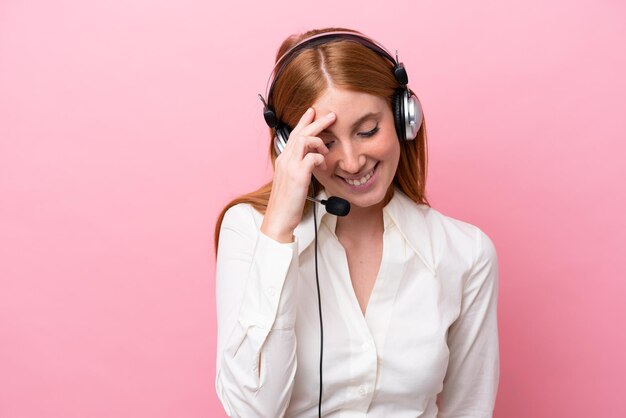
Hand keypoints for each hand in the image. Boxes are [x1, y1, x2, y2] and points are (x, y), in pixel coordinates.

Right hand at [261, 107, 335, 242]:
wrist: (279, 218)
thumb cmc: (287, 203)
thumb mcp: (294, 181)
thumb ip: (301, 168)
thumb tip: (314, 160)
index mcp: (283, 160)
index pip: (294, 134)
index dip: (304, 122)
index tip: (313, 112)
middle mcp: (285, 159)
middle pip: (300, 132)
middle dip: (316, 121)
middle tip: (331, 115)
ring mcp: (290, 166)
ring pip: (304, 140)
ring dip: (319, 140)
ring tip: (327, 148)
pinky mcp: (297, 175)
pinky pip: (311, 157)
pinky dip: (320, 158)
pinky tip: (323, 165)